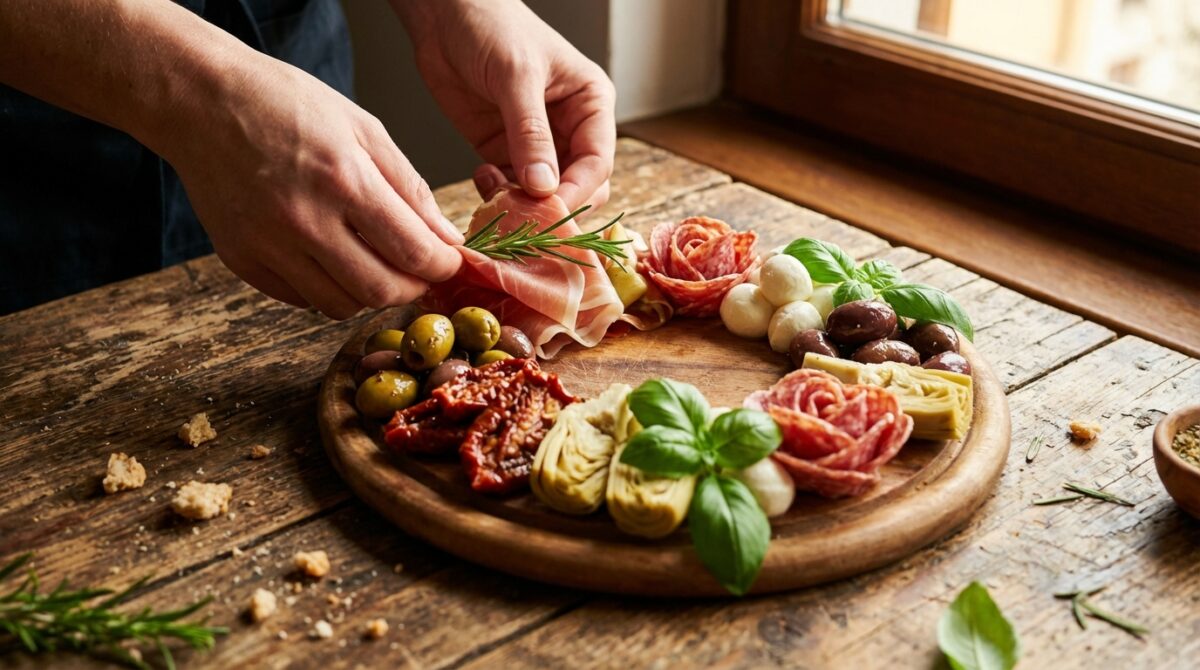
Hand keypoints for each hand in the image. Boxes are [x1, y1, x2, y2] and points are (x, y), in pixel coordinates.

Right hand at [156, 52, 462, 318]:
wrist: (200, 100)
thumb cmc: (284, 103)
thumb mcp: (362, 128)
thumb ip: (409, 187)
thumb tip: (445, 237)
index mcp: (344, 179)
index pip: (413, 251)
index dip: (442, 266)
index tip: (449, 261)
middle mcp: (305, 220)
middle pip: (380, 290)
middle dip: (412, 287)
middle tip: (419, 271)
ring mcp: (269, 245)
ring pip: (341, 304)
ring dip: (370, 293)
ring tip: (376, 264)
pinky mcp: (242, 259)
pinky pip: (301, 299)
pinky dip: (327, 289)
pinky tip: (333, 260)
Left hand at [397, 0, 616, 209]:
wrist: (445, 16)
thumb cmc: (493, 27)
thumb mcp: (516, 77)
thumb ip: (530, 133)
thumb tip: (544, 187)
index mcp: (591, 105)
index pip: (598, 163)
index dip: (578, 192)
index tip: (551, 210)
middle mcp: (571, 129)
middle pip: (579, 188)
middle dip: (554, 206)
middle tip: (525, 216)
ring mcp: (538, 144)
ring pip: (545, 195)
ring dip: (523, 206)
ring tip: (498, 196)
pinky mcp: (505, 152)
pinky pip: (512, 189)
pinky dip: (499, 195)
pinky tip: (482, 178)